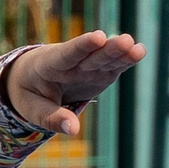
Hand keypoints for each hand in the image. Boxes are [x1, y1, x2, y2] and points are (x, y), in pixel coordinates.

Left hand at [5, 31, 147, 136]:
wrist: (30, 77)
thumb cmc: (29, 92)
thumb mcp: (32, 109)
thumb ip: (52, 118)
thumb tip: (74, 130)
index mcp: (49, 65)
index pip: (67, 54)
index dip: (83, 46)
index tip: (98, 37)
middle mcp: (71, 62)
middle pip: (91, 56)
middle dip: (108, 49)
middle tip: (126, 41)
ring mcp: (86, 66)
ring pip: (105, 58)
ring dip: (121, 53)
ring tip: (138, 49)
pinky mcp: (98, 73)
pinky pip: (112, 66)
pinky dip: (124, 61)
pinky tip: (139, 52)